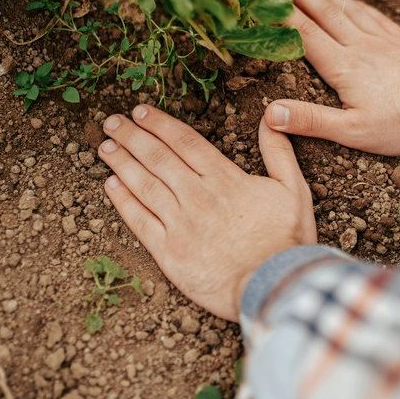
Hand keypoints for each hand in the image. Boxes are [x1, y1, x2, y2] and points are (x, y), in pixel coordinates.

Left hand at [98, 104, 315, 321]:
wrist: (275, 286)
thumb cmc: (287, 240)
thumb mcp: (294, 189)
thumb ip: (279, 152)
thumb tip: (270, 117)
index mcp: (225, 178)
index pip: (185, 141)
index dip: (159, 124)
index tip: (140, 111)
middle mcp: (197, 196)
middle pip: (158, 158)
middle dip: (132, 136)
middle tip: (112, 121)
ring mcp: (180, 224)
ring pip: (144, 185)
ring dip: (122, 162)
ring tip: (105, 146)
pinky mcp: (169, 253)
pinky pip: (140, 222)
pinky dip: (123, 202)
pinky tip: (111, 186)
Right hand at [265, 0, 399, 155]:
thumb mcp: (354, 132)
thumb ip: (312, 120)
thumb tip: (270, 113)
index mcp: (343, 67)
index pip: (304, 34)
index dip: (282, 14)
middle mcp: (360, 45)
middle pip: (324, 12)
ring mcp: (383, 39)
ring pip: (347, 8)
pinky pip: (373, 13)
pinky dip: (356, 1)